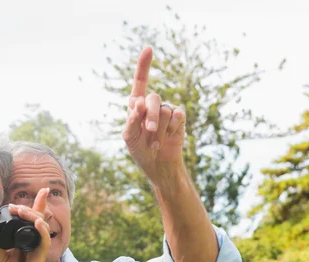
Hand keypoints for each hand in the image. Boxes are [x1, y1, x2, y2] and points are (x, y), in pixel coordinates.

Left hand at [0, 188, 50, 261]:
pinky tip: (36, 223)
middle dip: (28, 208)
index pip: (33, 218)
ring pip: (41, 225)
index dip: (39, 203)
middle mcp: (35, 240)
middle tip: (13, 206)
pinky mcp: (41, 256)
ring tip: (19, 210)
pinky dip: (41, 230)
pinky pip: (44, 240)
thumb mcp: (1, 259)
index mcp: (26, 238)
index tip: (43, 189)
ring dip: (31, 215)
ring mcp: (39, 247)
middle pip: (37, 218)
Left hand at [124, 47, 186, 184]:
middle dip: (150, 117)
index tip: (148, 49)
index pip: (140, 82)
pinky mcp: (179, 118)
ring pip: (164, 110)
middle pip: (153, 98)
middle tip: (149, 132)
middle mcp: (152, 105)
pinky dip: (171, 128)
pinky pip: (177, 115)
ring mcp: (166, 110)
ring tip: (156, 142)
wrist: (158, 164)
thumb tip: (138, 102)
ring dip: (159, 129)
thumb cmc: (140, 150)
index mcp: (136, 106)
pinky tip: (169, 136)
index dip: (144, 66)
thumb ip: (131, 120)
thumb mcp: (129, 137)